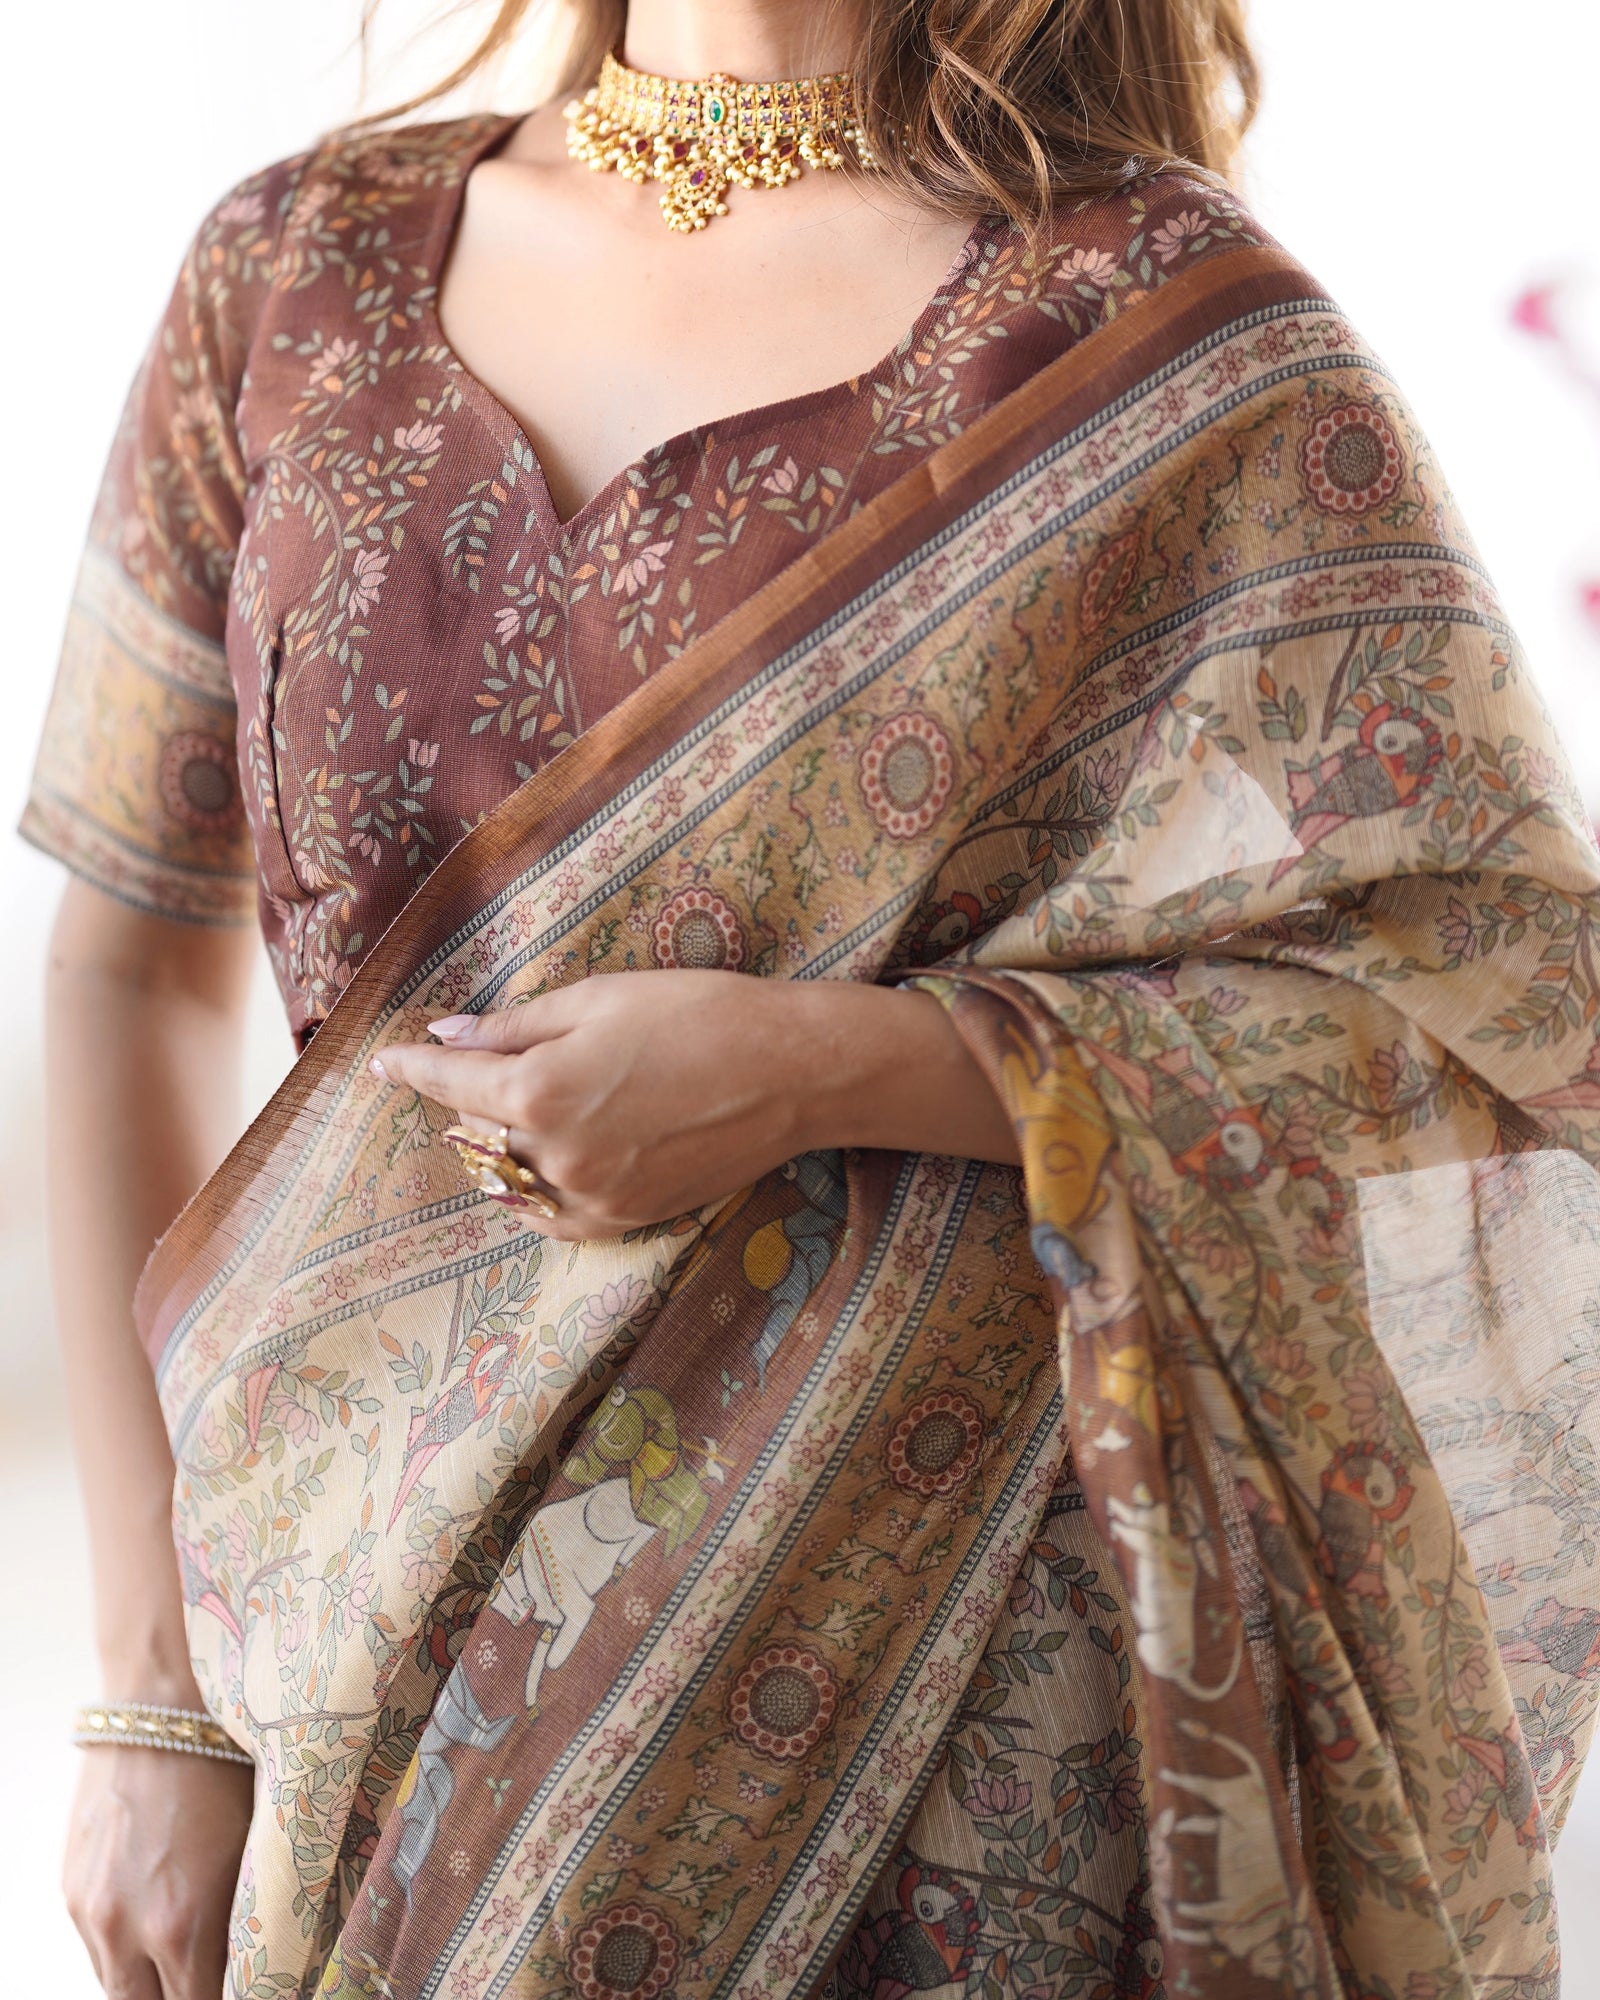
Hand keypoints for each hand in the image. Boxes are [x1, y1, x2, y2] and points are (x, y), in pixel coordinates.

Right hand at [64, 1747, 251, 1999]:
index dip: (226, 1997)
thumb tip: (244, 1966)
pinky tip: (152, 1925)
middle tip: (207, 1976)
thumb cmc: (223, 1771)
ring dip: (146, 1984)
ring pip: (115, 1987)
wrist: (162, 1711)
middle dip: (180, 1998)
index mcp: (182, 1926)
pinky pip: (96, 1948)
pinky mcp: (69, 1891)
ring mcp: (91, 1913)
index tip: (240, 1986)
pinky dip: (123, 1951)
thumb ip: (237, 1924)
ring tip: (181, 1958)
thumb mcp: (248, 1854)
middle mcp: (127, 1931)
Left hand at [374, 970, 1015, 1238]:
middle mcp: (554, 1154)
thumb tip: (447, 1038)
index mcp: (538, 1091)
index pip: (448, 1083)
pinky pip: (552, 1215)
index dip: (409, 1069)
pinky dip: (534, 1190)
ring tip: (507, 1113)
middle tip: (465, 1070)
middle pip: (477, 1132)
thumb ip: (514, 1027)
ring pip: (511, 1177)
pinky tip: (540, 1164)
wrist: (790, 1072)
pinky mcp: (624, 1220)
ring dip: (498, 1145)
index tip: (379, 1063)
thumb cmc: (697, 1014)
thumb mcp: (597, 1000)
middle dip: (465, 1100)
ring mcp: (589, 1196)